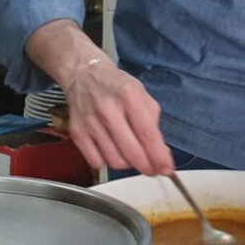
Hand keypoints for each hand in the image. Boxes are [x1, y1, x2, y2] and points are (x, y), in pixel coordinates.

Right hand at [58, 54, 172, 174]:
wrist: (84, 75)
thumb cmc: (116, 86)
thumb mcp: (142, 95)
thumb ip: (153, 122)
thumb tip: (161, 153)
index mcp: (129, 96)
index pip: (148, 134)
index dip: (159, 157)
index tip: (166, 168)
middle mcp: (109, 109)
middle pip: (131, 152)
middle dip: (147, 167)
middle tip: (153, 169)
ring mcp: (91, 122)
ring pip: (115, 161)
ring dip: (128, 164)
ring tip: (131, 154)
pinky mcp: (78, 133)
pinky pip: (97, 162)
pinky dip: (108, 162)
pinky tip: (113, 150)